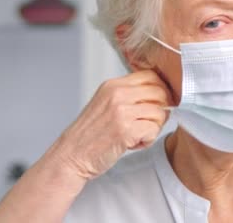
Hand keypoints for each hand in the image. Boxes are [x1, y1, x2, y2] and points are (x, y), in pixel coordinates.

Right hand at [49, 70, 172, 179]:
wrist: (71, 156)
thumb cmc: (90, 134)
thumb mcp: (106, 104)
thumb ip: (129, 95)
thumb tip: (161, 94)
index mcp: (113, 85)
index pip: (151, 76)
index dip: (161, 89)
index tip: (160, 103)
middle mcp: (117, 94)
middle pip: (160, 92)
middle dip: (161, 109)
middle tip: (148, 123)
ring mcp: (121, 111)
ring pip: (160, 113)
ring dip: (153, 128)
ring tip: (137, 135)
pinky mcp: (126, 130)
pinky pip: (154, 130)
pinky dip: (148, 140)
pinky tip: (133, 144)